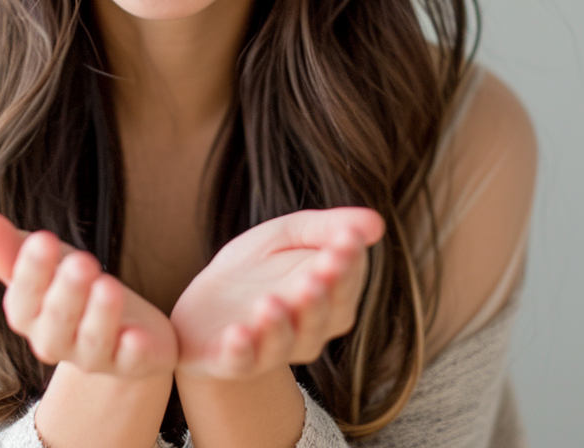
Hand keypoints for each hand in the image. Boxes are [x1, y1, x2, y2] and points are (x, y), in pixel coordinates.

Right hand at [0, 211, 178, 378]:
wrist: (124, 328)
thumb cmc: (75, 288)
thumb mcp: (46, 263)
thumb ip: (10, 249)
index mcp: (32, 317)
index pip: (22, 302)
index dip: (31, 273)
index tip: (43, 239)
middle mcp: (59, 341)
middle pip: (56, 324)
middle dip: (66, 293)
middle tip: (81, 261)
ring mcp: (96, 356)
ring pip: (93, 342)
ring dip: (99, 316)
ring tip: (108, 285)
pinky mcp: (134, 361)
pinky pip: (132, 362)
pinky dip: (133, 351)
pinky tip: (136, 336)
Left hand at [169, 207, 384, 379]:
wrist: (206, 306)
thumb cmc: (258, 268)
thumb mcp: (288, 235)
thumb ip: (326, 228)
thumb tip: (377, 222)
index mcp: (326, 300)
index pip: (345, 284)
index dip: (348, 263)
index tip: (347, 238)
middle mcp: (304, 331)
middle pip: (320, 320)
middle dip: (319, 298)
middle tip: (317, 274)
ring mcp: (266, 348)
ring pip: (283, 344)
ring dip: (279, 326)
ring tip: (270, 302)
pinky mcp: (229, 358)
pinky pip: (239, 361)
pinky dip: (240, 350)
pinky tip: (237, 334)